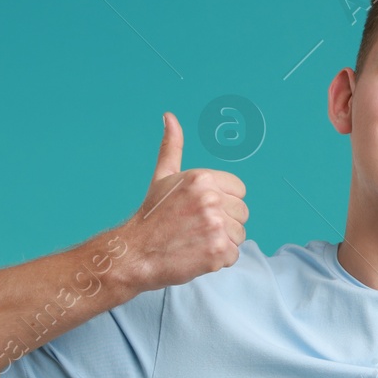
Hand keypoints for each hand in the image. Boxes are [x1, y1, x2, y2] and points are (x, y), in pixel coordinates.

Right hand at [114, 111, 248, 289]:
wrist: (135, 254)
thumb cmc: (151, 217)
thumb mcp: (162, 177)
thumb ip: (172, 147)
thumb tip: (169, 117)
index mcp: (202, 178)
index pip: (239, 190)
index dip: (223, 202)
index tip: (202, 211)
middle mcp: (211, 199)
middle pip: (242, 213)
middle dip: (224, 223)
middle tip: (196, 228)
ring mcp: (215, 226)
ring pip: (240, 235)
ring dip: (223, 242)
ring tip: (196, 241)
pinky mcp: (218, 251)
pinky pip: (234, 255)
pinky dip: (219, 260)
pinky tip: (197, 254)